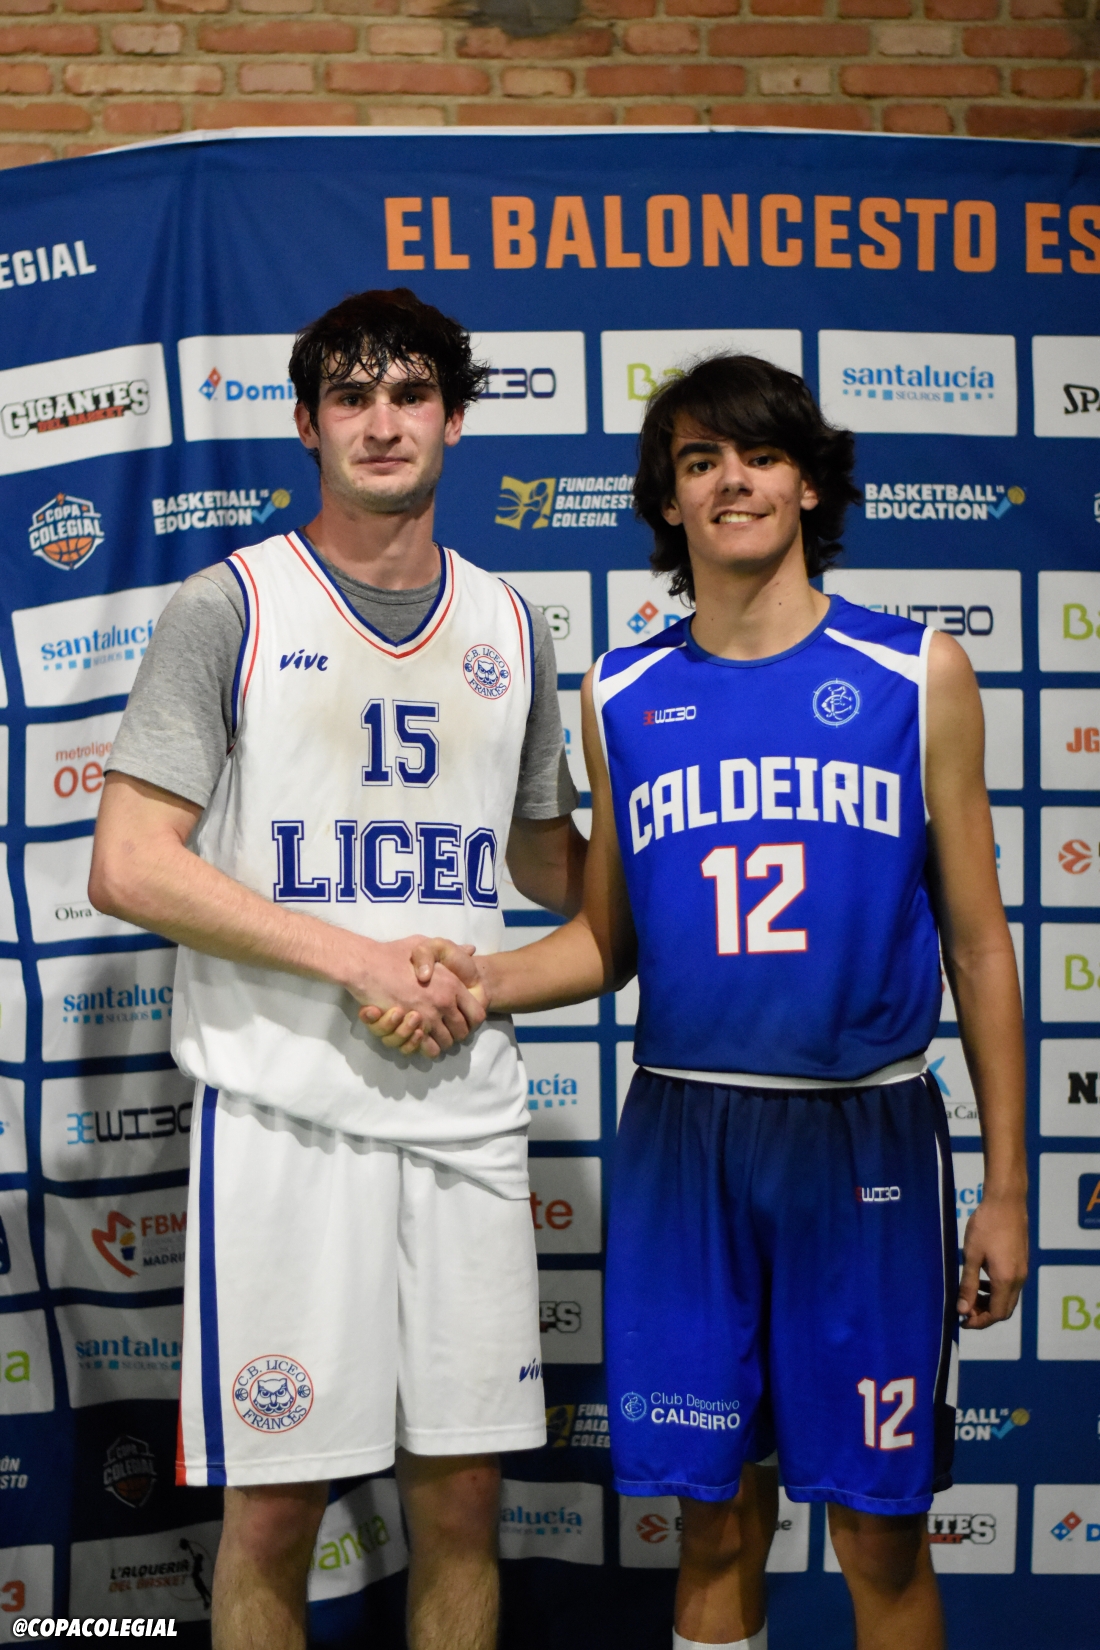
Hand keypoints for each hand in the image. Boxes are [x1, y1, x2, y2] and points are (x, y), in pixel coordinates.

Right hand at [346, 936, 485, 1058]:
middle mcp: (444, 1002)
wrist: (368, 966)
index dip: (471, 1020)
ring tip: (432, 1034)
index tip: (460, 1019)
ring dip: (440, 1041)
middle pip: (463, 1032)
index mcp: (452, 984)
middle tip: (445, 1029)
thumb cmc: (394, 954)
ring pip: (446, 1043)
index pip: (477, 1014)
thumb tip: (471, 950)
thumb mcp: (426, 945)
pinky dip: (426, 1047)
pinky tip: (420, 1039)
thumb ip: (450, 950)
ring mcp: (428, 1017)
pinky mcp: (410, 1028)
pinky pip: (428, 1048)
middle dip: (456, 1034)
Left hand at [957, 1189, 1027, 1329]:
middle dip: (984, 1315)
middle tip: (964, 1310)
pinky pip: (1010, 1286)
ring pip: (1008, 1298)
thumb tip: (962, 1310)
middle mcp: (1018, 1280)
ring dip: (990, 1302)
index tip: (962, 1321)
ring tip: (970, 1295)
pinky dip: (996, 1290)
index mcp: (1006, 1281)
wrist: (1006, 1202)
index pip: (996, 1314)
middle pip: (1004, 1310)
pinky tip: (982, 1279)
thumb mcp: (971, 1256)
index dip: (979, 1322)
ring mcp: (1022, 1271)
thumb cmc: (985, 1226)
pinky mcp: (1021, 1262)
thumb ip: (968, 1284)